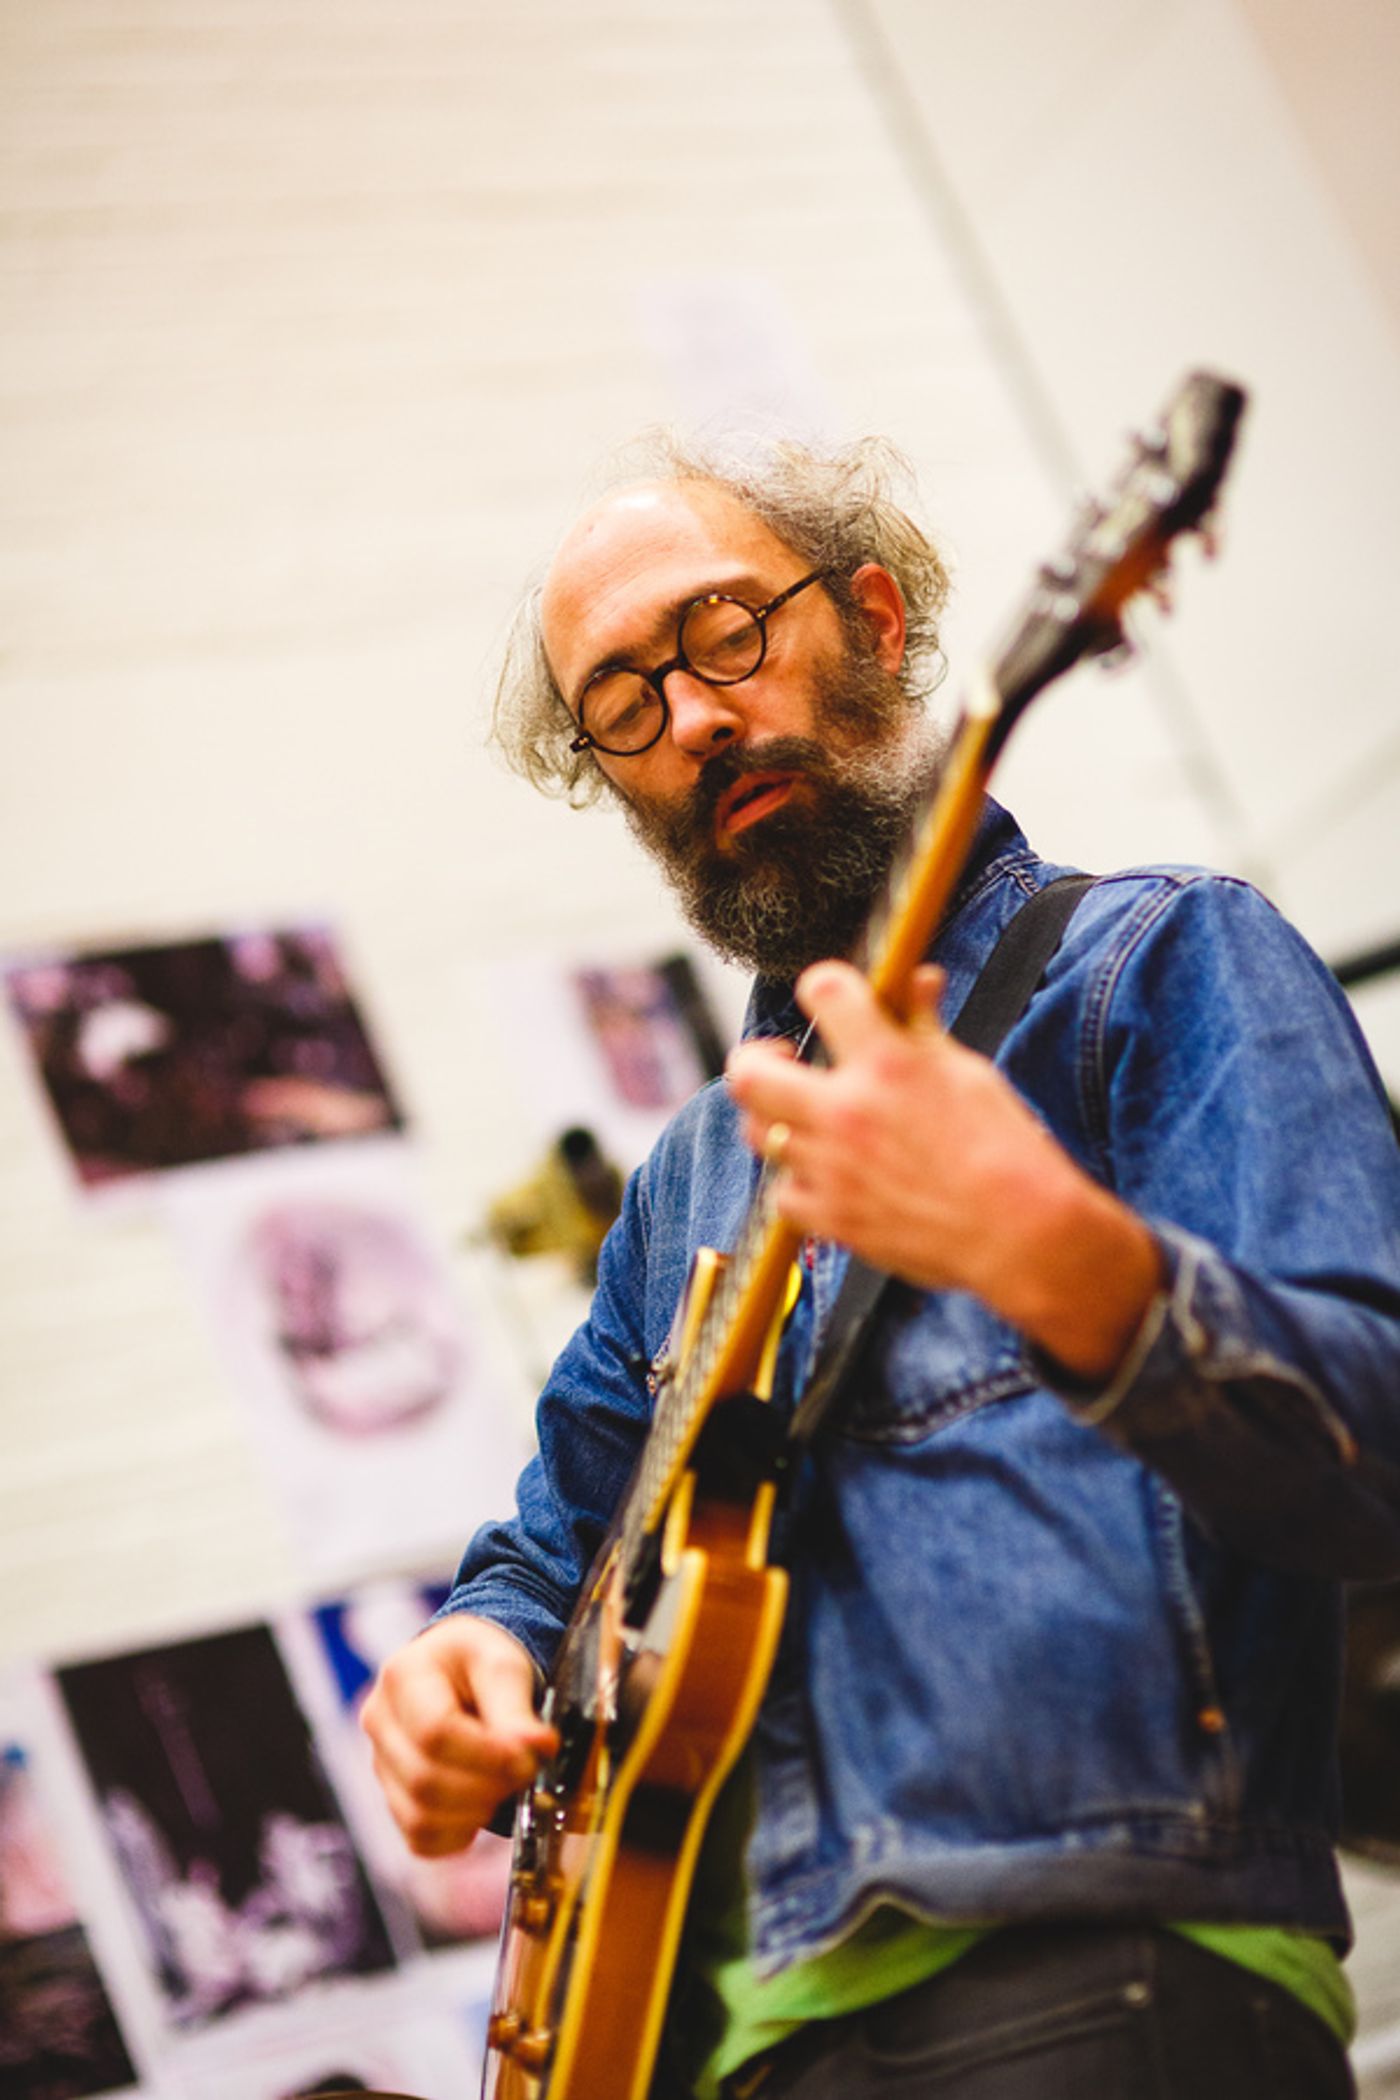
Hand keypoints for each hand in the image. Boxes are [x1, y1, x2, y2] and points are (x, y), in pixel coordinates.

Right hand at [360, 1615, 557, 1856]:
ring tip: (505, 1785)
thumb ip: (516, 1709)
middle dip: (486, 1786)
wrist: (460, 1671)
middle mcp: (380, 1722)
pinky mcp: (393, 1797)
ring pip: (419, 1816)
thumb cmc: (479, 1661)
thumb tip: (539, 1747)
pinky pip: (419, 1838)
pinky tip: (483, 1806)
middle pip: (425, 1780)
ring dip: (475, 1813)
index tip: (529, 1758)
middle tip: (526, 1772)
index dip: (487, 1756)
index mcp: (403, 1675)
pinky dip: (458, 1835)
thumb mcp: (502, 1664)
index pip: (435, 1732)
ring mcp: (381, 1764)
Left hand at [725, 960, 1161, 1382]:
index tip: (829, 998)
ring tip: (808, 1120)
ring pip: (757, 1132)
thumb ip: (924, 1025)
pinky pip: (781, 1193)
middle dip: (758, 1059)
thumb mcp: (966, 1072)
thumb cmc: (1004, 1148)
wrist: (1021, 1233)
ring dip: (776, 1119)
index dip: (822, 985)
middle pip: (748, 1073)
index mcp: (887, 1063)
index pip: (822, 991)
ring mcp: (831, 1169)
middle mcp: (847, 1112)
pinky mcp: (832, 1219)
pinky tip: (826, 1175)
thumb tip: (918, 980)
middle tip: (783, 1063)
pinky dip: (797, 1181)